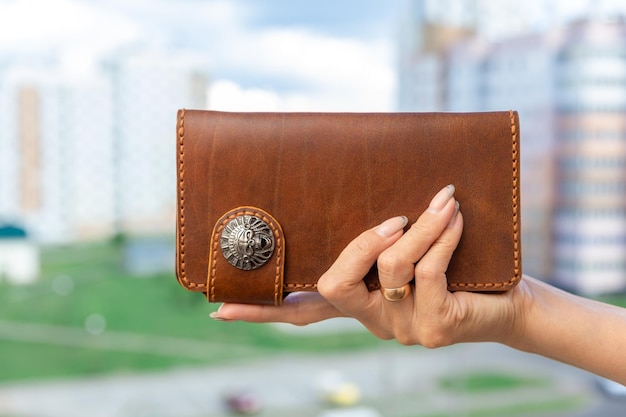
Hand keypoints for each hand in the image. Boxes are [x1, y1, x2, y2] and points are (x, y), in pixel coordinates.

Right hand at [215, 185, 524, 347]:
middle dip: (360, 245)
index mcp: (359, 304)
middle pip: (333, 287)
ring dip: (418, 229)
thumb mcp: (412, 245)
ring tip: (442, 201)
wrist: (512, 302)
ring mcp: (402, 329)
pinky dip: (443, 235)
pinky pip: (428, 270)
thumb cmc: (460, 267)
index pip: (300, 314)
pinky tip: (456, 215)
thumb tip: (373, 188)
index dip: (262, 311)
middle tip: (392, 220)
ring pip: (389, 270)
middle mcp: (373, 321)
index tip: (218, 310)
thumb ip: (385, 231)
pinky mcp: (436, 327)